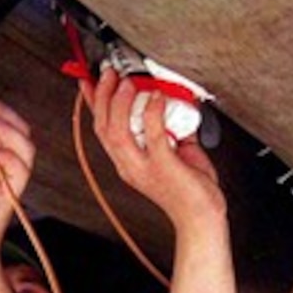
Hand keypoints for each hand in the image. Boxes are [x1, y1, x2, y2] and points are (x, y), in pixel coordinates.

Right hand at [82, 67, 224, 228]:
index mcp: (128, 162)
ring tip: (128, 82)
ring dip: (120, 103)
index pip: (102, 129)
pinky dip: (153, 112)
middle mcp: (130, 166)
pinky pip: (152, 135)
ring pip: (118, 132)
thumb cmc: (189, 191)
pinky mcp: (164, 166)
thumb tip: (173, 104)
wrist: (201, 218)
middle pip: (103, 128)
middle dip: (104, 96)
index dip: (94, 102)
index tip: (91, 80)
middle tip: (111, 74)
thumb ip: (169, 129)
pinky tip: (158, 97)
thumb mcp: (175, 153)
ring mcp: (144, 168)